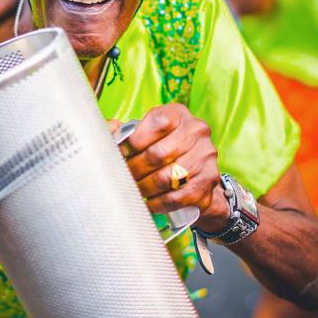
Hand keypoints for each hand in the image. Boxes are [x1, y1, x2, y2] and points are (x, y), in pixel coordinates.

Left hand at [118, 105, 230, 231]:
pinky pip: (176, 197)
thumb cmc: (164, 146)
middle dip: (135, 169)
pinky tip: (148, 202)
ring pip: (165, 178)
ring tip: (134, 189)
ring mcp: (205, 156)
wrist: (198, 169)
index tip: (120, 153)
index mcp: (178, 114)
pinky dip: (158, 203)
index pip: (157, 123)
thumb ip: (125, 130)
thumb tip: (108, 131)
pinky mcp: (208, 181)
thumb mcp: (148, 131)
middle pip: (158, 154)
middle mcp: (196, 131)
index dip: (134, 140)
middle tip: (124, 176)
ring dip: (144, 188)